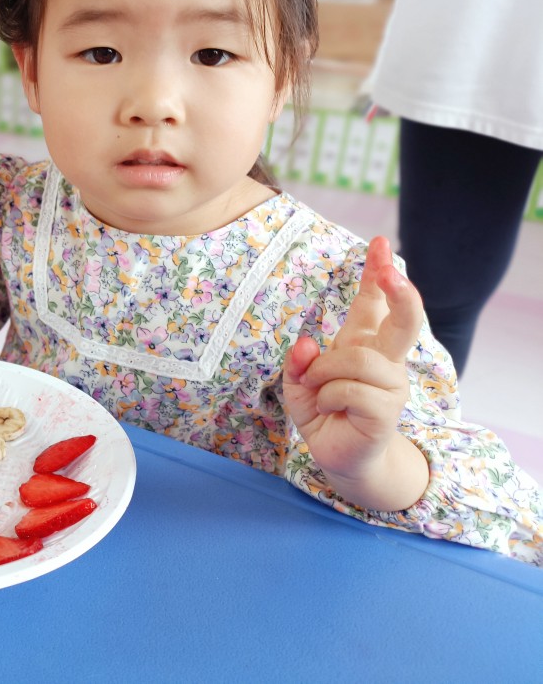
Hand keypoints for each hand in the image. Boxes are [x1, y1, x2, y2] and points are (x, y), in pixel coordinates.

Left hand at [281, 235, 429, 510]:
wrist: (337, 456)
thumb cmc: (323, 413)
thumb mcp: (298, 384)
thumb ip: (299, 363)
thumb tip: (307, 344)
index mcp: (363, 345)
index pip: (374, 304)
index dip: (379, 273)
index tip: (382, 244)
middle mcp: (384, 361)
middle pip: (403, 322)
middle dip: (401, 293)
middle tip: (392, 271)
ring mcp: (391, 385)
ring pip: (356, 360)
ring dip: (324, 373)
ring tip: (317, 391)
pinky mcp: (387, 410)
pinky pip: (349, 390)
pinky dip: (327, 396)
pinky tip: (329, 409)